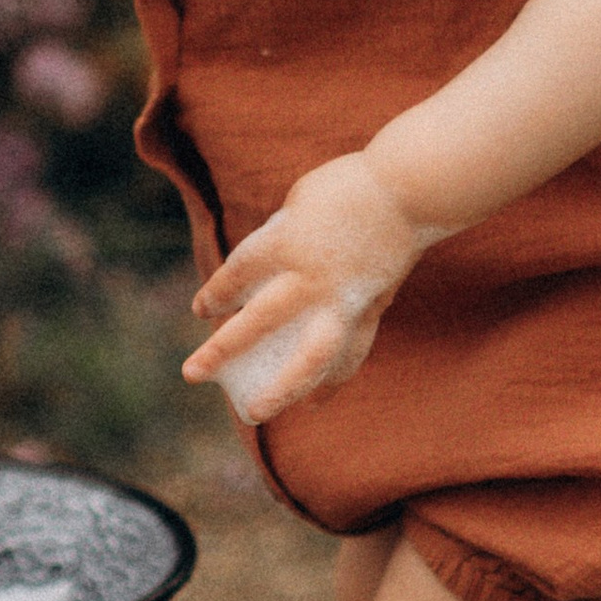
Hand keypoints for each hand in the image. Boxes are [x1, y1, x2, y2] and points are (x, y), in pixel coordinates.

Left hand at [180, 152, 437, 428]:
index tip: (201, 311)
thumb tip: (264, 275)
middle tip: (192, 373)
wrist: (408, 191)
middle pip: (259, 322)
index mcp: (285, 242)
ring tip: (256, 412)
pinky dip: (331, 379)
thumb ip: (280, 241)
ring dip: (283, 387)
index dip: (216, 295)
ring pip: (310, 356)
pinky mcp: (370, 310)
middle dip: (223, 349)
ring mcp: (343, 299)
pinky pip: (348, 353)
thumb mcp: (298, 204)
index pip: (237, 275)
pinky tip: (313, 401)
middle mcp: (309, 277)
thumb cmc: (346, 188)